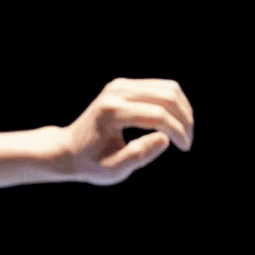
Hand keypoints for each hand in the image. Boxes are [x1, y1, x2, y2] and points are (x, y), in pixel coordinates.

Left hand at [61, 78, 193, 184]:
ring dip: (182, 109)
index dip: (177, 131)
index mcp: (111, 113)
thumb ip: (137, 156)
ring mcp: (119, 85)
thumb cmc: (89, 164)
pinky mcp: (123, 85)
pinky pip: (159, 87)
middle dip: (184, 119)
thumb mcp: (112, 170)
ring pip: (168, 88)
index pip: (157, 115)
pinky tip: (173, 123)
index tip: (185, 148)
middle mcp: (116, 92)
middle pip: (167, 96)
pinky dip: (172, 104)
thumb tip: (165, 138)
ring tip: (183, 133)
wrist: (67, 149)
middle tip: (187, 141)